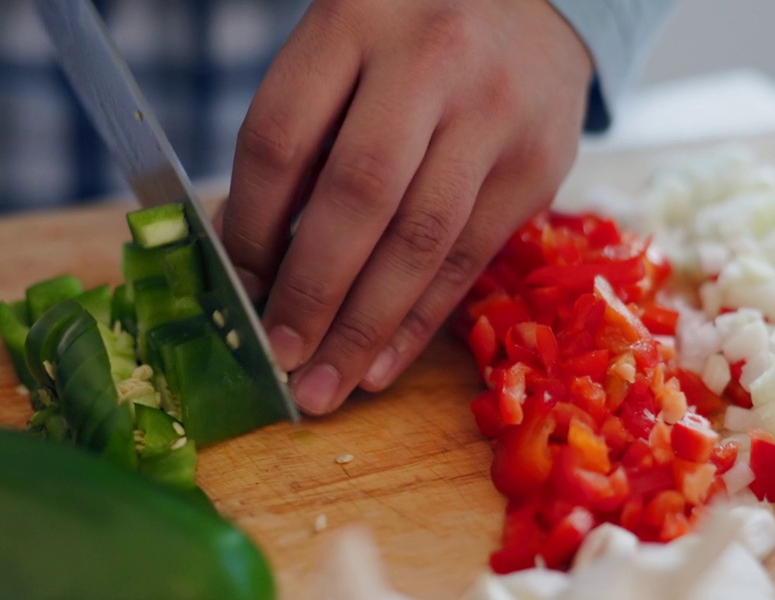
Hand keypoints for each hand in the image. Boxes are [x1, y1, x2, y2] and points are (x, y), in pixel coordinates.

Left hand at [219, 0, 592, 415]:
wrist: (536, 1)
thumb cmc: (407, 39)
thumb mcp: (339, 55)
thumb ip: (295, 141)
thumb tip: (243, 257)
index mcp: (351, 21)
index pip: (281, 141)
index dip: (252, 229)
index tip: (236, 292)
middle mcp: (429, 59)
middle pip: (356, 195)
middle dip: (311, 294)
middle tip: (278, 361)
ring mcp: (493, 112)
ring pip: (420, 239)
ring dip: (364, 328)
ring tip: (324, 387)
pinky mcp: (538, 164)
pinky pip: (468, 258)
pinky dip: (418, 321)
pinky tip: (379, 365)